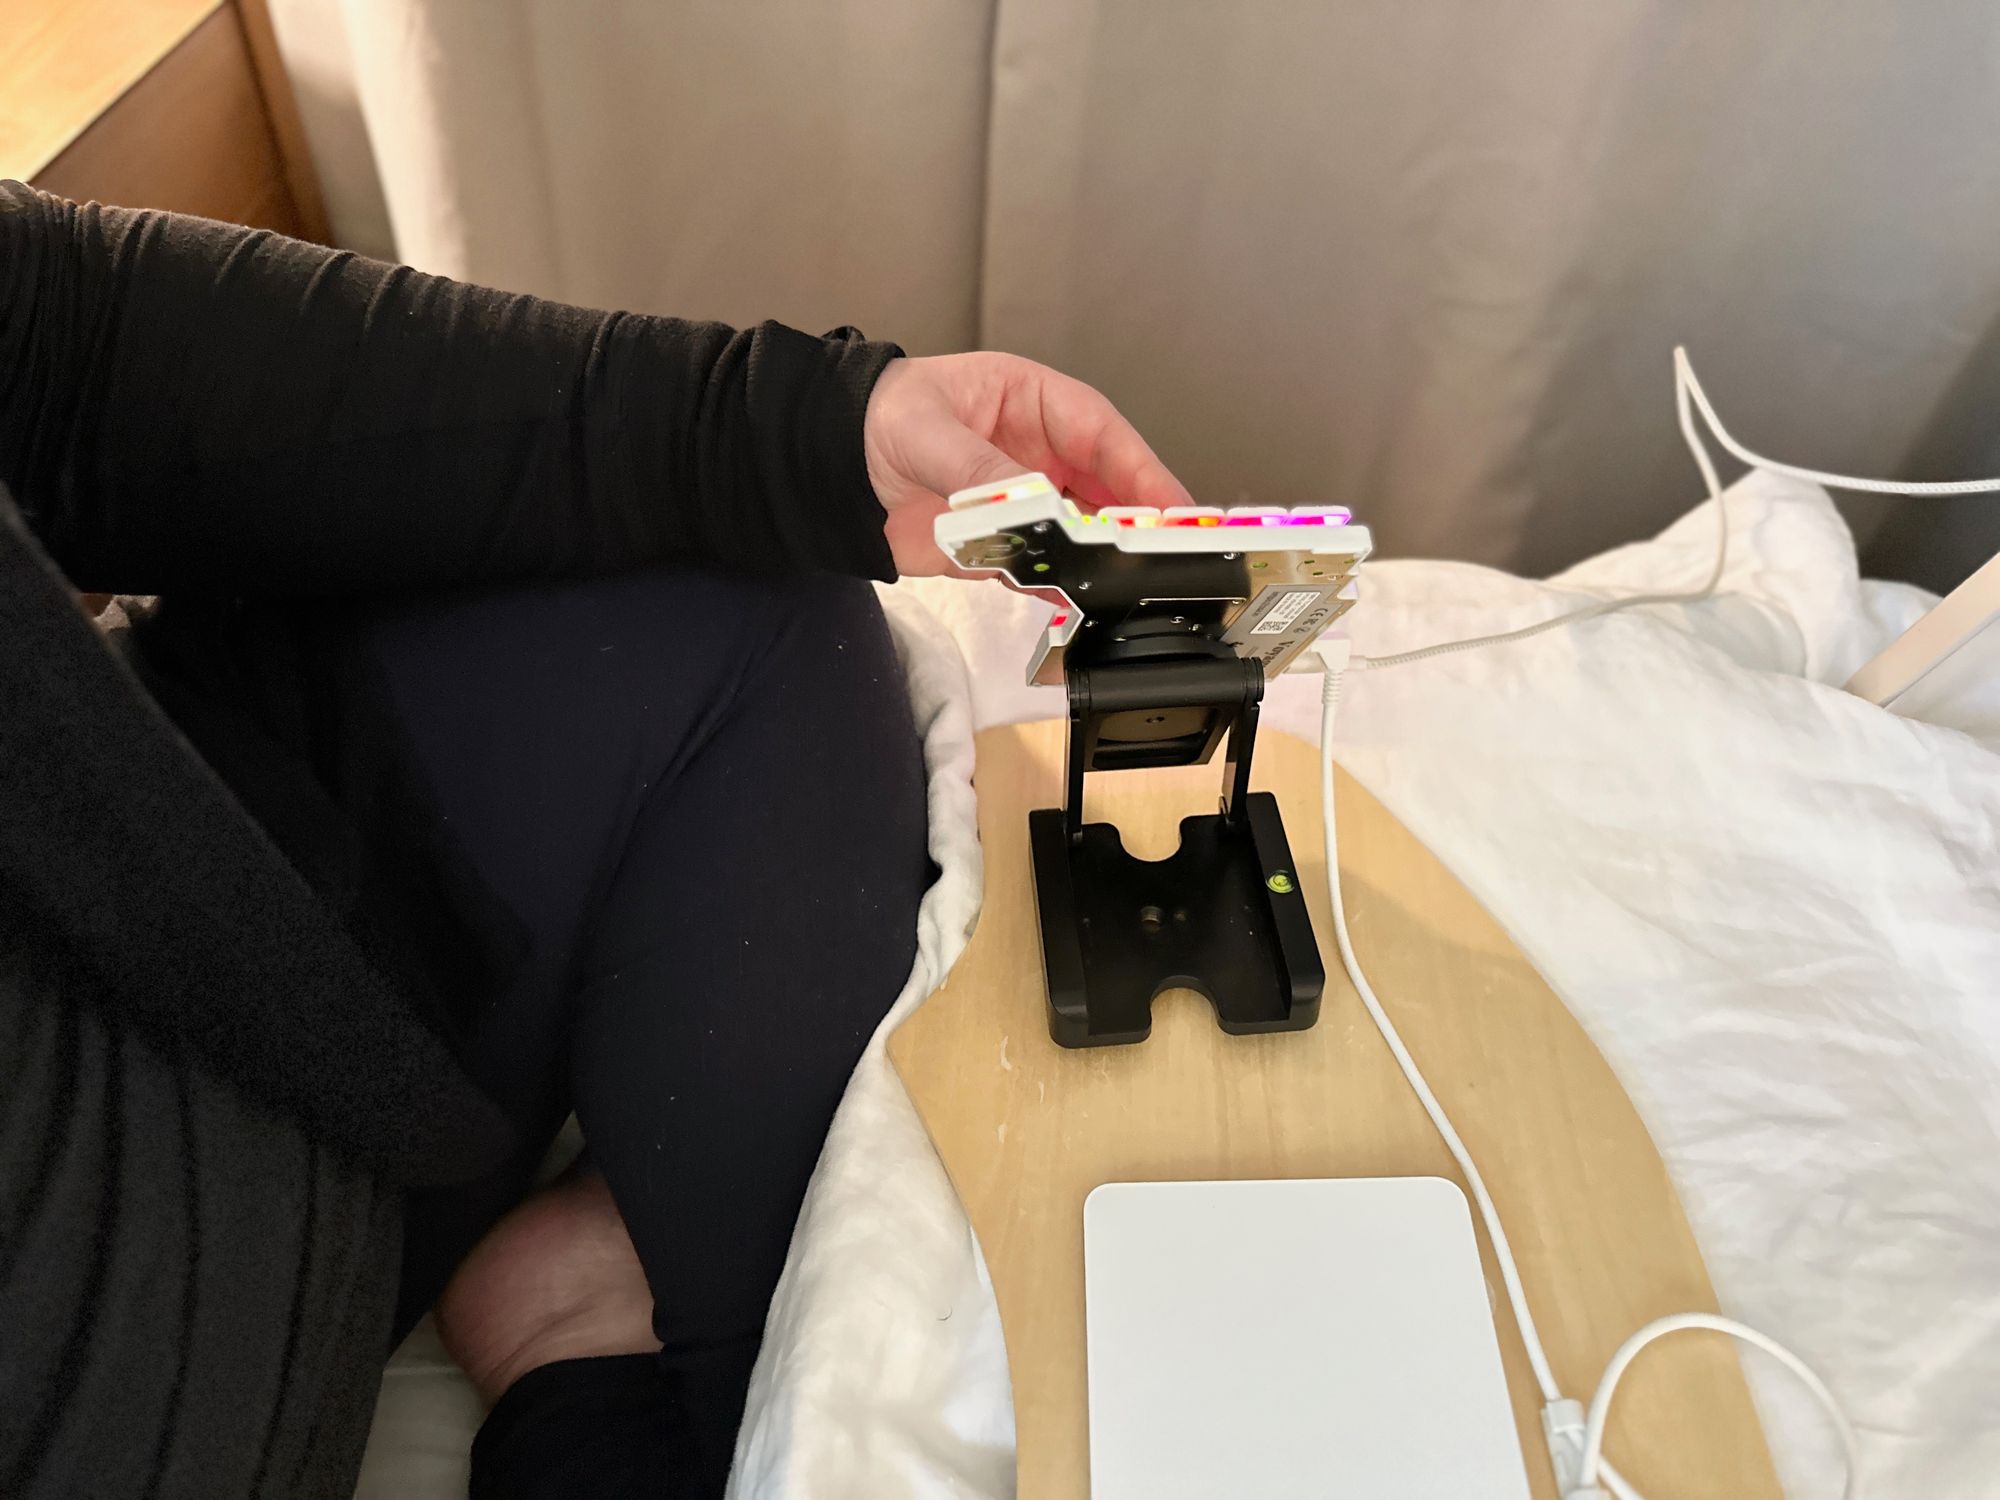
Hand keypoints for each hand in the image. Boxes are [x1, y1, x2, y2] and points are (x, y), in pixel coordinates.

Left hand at [862, 353, 1192, 577]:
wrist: (820, 469)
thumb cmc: (870, 420)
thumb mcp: (929, 433)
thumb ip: (985, 470)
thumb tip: (1037, 500)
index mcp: (1027, 400)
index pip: (1100, 432)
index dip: (1141, 468)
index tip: (1169, 504)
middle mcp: (1033, 450)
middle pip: (1103, 485)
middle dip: (1134, 518)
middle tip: (1165, 551)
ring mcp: (1019, 500)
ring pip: (1081, 531)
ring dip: (1103, 556)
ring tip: (1130, 580)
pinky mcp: (997, 544)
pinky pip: (1042, 568)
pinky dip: (1062, 587)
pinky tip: (1082, 601)